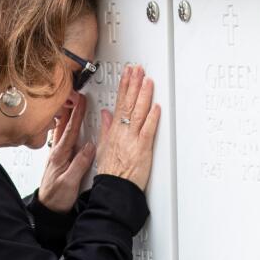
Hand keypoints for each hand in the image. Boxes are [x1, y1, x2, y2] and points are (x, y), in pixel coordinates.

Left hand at [35, 91, 94, 213]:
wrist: (47, 210)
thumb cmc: (56, 199)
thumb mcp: (70, 183)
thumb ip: (79, 164)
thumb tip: (90, 147)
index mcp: (60, 155)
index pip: (70, 130)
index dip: (77, 114)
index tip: (82, 100)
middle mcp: (56, 153)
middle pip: (63, 125)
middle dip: (69, 108)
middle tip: (74, 93)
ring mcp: (56, 155)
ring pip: (60, 129)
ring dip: (64, 115)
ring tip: (68, 102)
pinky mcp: (57, 160)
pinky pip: (60, 138)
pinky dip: (62, 126)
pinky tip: (62, 124)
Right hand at [94, 64, 159, 191]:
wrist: (115, 189)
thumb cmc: (111, 172)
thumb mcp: (103, 147)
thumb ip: (106, 128)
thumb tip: (106, 114)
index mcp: (114, 131)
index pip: (119, 103)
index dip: (124, 86)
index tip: (128, 73)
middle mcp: (123, 132)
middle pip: (128, 103)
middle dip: (133, 84)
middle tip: (138, 70)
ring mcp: (132, 140)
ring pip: (138, 113)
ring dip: (143, 95)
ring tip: (147, 80)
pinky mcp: (142, 149)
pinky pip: (148, 130)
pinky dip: (152, 118)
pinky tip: (156, 107)